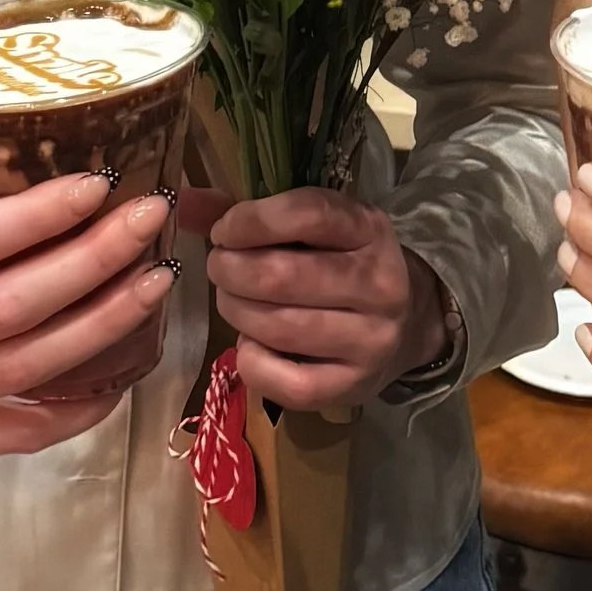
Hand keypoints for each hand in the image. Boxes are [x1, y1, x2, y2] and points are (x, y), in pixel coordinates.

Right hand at [0, 161, 178, 459]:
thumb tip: (10, 156)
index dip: (35, 217)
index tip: (96, 185)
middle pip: (8, 308)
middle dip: (92, 262)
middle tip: (148, 221)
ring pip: (23, 369)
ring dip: (100, 326)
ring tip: (152, 281)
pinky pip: (9, 435)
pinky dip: (71, 413)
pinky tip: (118, 376)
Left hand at [207, 188, 451, 411]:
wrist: (408, 325)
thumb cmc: (343, 265)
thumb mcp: (315, 229)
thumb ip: (251, 215)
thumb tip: (184, 204)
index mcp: (369, 230)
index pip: (307, 215)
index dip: (251, 220)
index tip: (223, 231)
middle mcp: (379, 284)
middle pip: (281, 276)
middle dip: (230, 270)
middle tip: (219, 268)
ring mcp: (370, 340)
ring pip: (279, 327)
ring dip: (236, 311)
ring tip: (231, 301)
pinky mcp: (352, 386)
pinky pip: (286, 382)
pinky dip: (252, 360)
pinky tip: (250, 343)